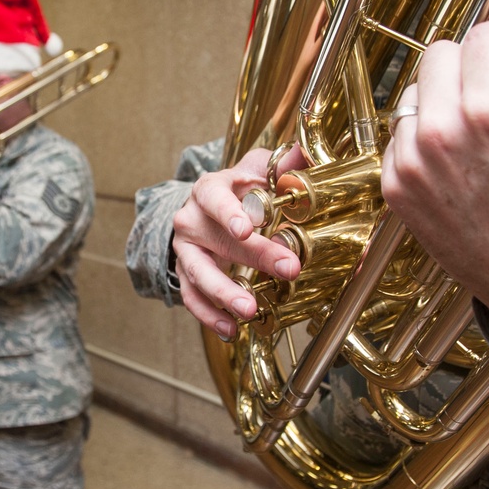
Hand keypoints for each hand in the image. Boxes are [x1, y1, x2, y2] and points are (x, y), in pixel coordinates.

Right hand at [173, 145, 304, 339]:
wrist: (208, 207)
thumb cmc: (240, 190)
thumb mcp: (258, 170)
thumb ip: (282, 164)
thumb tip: (303, 158)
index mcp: (208, 190)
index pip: (215, 199)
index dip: (230, 213)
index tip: (248, 228)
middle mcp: (191, 219)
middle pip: (217, 240)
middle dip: (254, 257)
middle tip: (287, 270)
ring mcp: (185, 250)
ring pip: (198, 273)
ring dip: (223, 293)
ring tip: (248, 310)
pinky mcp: (185, 274)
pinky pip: (191, 297)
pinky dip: (208, 316)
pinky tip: (230, 330)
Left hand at [382, 15, 488, 344]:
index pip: (487, 36)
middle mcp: (442, 131)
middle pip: (440, 56)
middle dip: (477, 58)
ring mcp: (411, 162)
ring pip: (412, 95)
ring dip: (445, 93)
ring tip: (479, 110)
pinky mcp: (396, 190)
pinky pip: (398, 138)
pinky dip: (423, 133)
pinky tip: (455, 145)